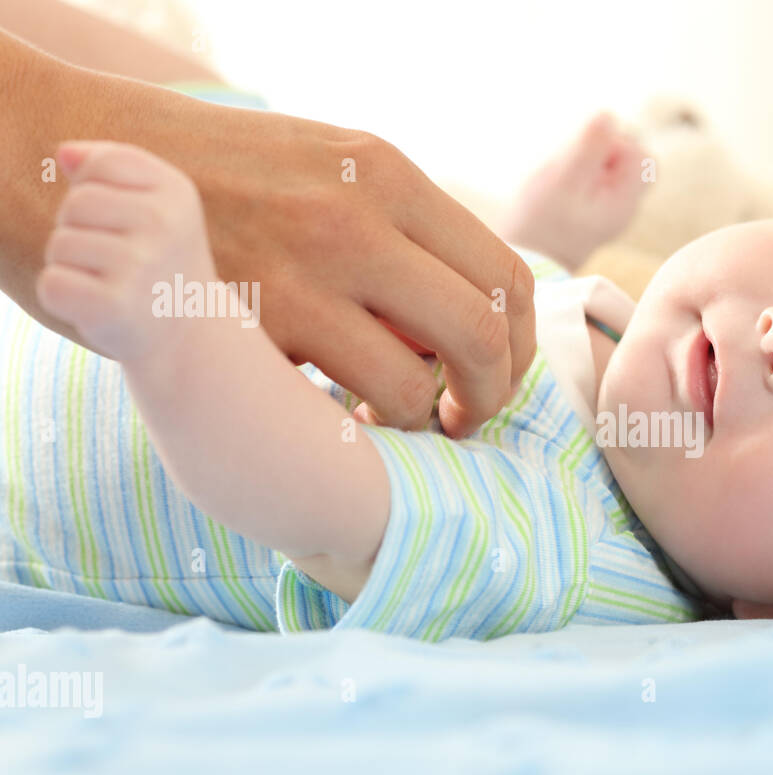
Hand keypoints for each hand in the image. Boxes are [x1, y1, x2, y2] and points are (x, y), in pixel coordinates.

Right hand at [23, 64, 534, 435]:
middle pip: (485, 334)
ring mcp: (302, 272)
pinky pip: (337, 402)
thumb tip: (454, 312)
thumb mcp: (319, 169)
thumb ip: (394, 232)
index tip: (495, 378)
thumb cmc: (205, 177)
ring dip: (419, 423)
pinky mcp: (245, 324)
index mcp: (387, 174)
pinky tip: (333, 418)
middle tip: (463, 420)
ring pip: (416, 384)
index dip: (518, 346)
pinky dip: (353, 427)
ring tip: (388, 421)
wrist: (69, 164)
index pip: (506, 275)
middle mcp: (359, 217)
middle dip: (491, 397)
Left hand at [37, 141, 216, 363]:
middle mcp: (163, 225)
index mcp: (176, 192)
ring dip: (73, 267)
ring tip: (112, 283)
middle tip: (118, 259)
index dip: (97, 191)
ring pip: (59, 245)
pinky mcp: (114, 306)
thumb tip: (63, 153)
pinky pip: (52, 284)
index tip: (126, 221)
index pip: (100, 165)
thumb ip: (112, 165)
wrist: (190, 333)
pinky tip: (98, 306)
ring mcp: (140, 266)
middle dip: (81, 230)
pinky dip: (64, 299)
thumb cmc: (161, 259)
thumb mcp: (158, 202)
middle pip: (74, 204)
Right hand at [499, 112, 646, 271]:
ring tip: (563, 180)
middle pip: (628, 157)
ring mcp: (608, 208)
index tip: (587, 159)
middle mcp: (623, 206)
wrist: (522, 262)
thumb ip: (589, 147)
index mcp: (625, 202)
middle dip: (600, 151)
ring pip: (608, 164)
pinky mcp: (591, 207)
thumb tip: (609, 114)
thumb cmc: (541, 223)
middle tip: (573, 168)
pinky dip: (577, 173)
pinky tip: (560, 187)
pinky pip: (593, 176)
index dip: (616, 145)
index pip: (642, 155)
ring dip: (585, 161)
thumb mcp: (564, 179)